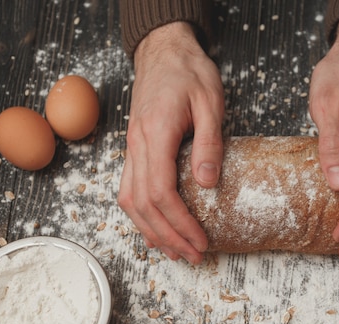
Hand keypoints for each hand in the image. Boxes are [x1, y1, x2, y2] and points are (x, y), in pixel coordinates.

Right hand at [118, 22, 223, 263]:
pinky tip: (155, 228)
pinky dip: (141, 215)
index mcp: (156, 134)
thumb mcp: (210, 102)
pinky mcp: (134, 149)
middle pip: (144, 205)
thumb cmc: (189, 72)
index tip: (201, 240)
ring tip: (175, 252)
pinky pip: (129, 189)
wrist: (163, 51)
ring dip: (152, 231)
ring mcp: (131, 148)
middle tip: (194, 256)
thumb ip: (209, 143)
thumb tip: (207, 184)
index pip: (162, 192)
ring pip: (130, 201)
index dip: (181, 223)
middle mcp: (137, 145)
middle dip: (169, 236)